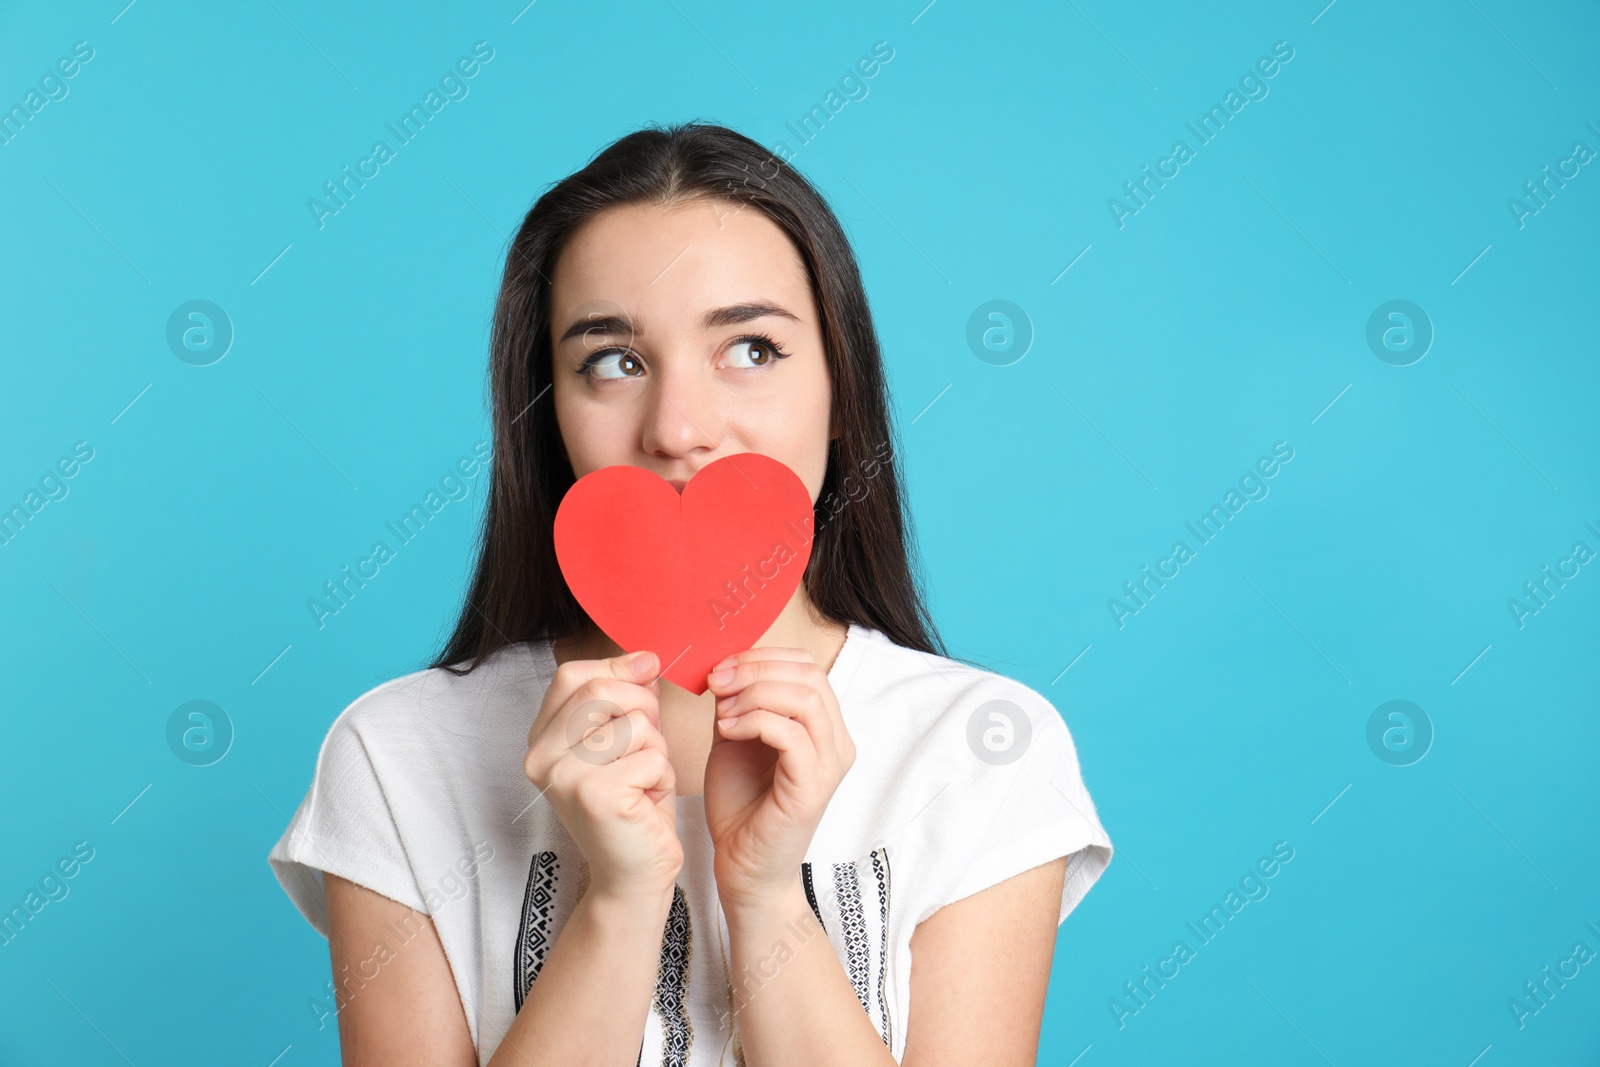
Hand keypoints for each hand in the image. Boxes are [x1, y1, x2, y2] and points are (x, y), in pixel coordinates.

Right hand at [523, 649, 682, 900]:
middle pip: (601, 693)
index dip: (616, 667)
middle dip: (643, 709)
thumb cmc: (633, 804)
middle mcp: (540, 756)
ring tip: (645, 781)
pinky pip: (652, 756)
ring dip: (657, 750)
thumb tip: (645, 659)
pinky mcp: (595, 796)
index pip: (571, 675)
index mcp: (541, 739)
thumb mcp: (625, 740)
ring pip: (635, 724)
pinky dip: (663, 777)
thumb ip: (627, 698)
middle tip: (649, 745)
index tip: (648, 669)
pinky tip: (648, 801)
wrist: (634, 873)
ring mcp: (564, 777)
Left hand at [702, 647, 855, 910]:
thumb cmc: (741, 806)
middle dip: (756, 669)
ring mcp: (830, 765)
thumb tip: (727, 666)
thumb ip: (738, 703)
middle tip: (717, 682)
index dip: (762, 657)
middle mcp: (836, 743)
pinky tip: (727, 731)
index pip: (807, 666)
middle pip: (809, 675)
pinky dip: (754, 721)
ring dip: (754, 693)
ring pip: (805, 698)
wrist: (743, 867)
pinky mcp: (813, 787)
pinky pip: (791, 734)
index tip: (721, 668)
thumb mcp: (735, 740)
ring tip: (722, 710)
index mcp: (823, 727)